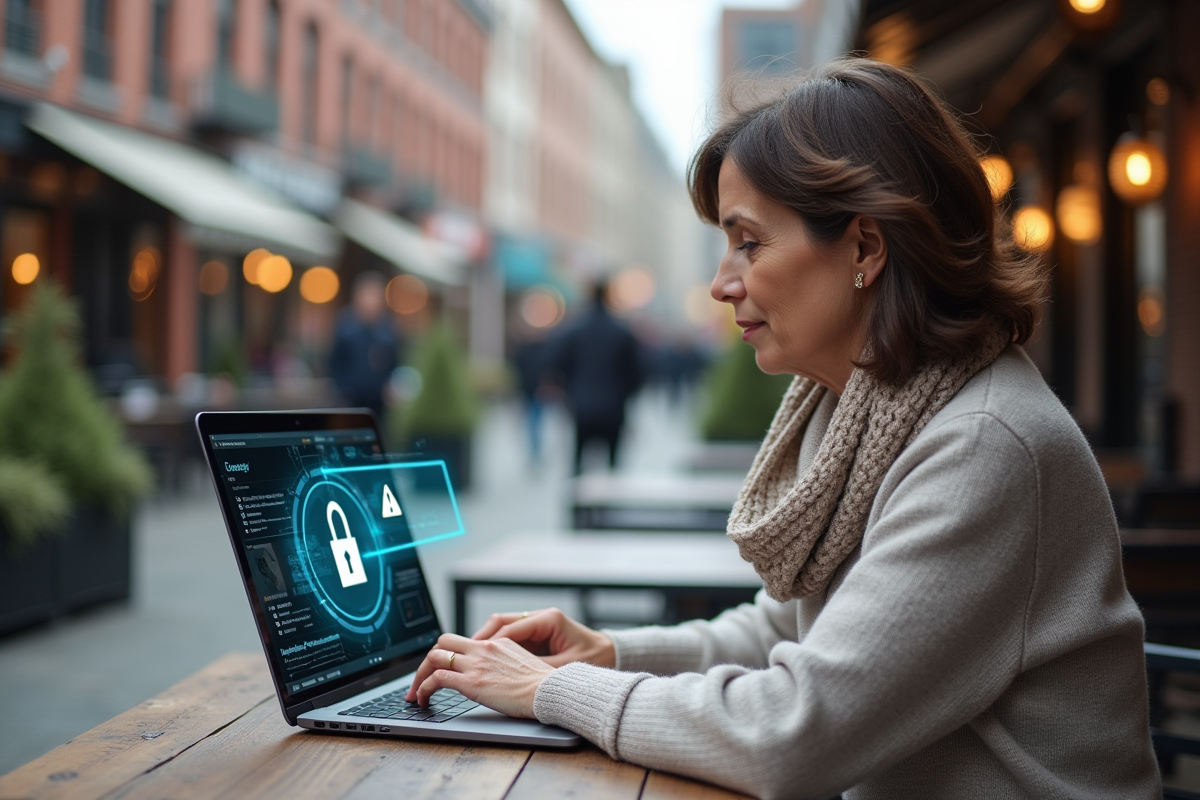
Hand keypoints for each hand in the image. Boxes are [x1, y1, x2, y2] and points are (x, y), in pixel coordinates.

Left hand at [404, 633, 553, 717]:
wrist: (549, 691)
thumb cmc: (542, 684)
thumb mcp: (523, 663)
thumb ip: (505, 662)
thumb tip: (496, 674)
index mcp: (496, 642)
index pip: (463, 641)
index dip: (448, 654)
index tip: (441, 668)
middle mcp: (483, 648)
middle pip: (442, 642)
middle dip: (428, 661)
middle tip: (422, 679)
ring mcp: (475, 664)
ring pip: (434, 657)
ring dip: (420, 676)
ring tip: (416, 694)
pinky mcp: (471, 683)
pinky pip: (436, 680)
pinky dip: (423, 690)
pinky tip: (422, 701)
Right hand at [472, 608, 615, 668]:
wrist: (612, 655)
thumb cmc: (595, 659)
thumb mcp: (567, 667)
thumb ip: (540, 669)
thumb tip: (514, 675)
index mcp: (548, 619)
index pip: (509, 627)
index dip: (489, 641)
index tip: (473, 654)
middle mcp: (540, 617)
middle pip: (501, 622)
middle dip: (482, 638)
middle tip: (465, 654)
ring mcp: (538, 625)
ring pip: (504, 629)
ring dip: (488, 643)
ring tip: (472, 659)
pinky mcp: (538, 635)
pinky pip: (512, 638)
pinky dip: (499, 648)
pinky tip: (489, 662)